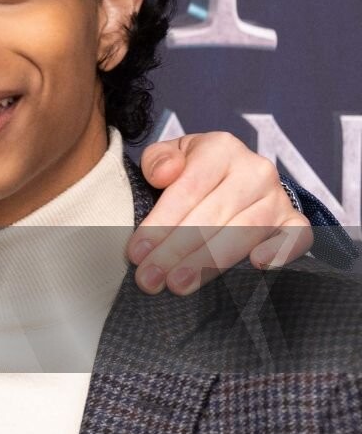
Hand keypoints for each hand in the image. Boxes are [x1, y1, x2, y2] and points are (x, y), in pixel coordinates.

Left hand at [131, 133, 310, 293]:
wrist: (236, 178)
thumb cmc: (194, 173)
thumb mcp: (171, 157)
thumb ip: (158, 161)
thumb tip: (163, 174)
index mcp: (220, 149)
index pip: (187, 190)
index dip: (160, 224)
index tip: (137, 253)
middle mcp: (254, 170)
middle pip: (212, 215)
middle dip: (176, 251)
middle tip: (151, 278)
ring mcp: (278, 197)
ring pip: (245, 231)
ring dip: (210, 262)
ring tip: (180, 284)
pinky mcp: (294, 221)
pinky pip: (295, 237)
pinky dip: (280, 250)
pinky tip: (257, 265)